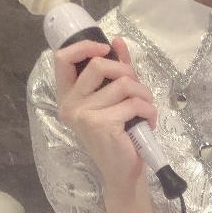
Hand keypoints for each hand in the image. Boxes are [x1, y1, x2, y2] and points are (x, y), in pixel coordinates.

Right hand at [53, 35, 157, 191]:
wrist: (123, 172)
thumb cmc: (119, 135)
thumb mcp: (115, 98)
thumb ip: (116, 70)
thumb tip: (117, 40)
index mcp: (68, 96)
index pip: (63, 59)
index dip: (85, 46)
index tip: (107, 49)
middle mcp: (70, 105)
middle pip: (99, 65)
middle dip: (128, 72)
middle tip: (137, 89)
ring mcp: (84, 115)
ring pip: (124, 84)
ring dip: (144, 94)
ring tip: (145, 109)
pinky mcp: (103, 125)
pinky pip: (134, 103)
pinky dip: (149, 110)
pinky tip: (147, 122)